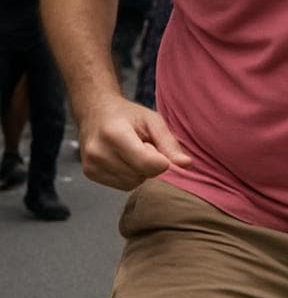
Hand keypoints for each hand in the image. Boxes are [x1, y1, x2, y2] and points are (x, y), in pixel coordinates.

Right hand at [78, 94, 192, 190]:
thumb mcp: (152, 120)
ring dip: (140, 171)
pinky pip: (122, 185)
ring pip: (132, 182)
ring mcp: (91, 165)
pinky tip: (125, 159)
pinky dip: (130, 175)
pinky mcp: (90, 174)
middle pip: (141, 174)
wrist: (95, 112)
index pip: (147, 163)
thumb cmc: (127, 115)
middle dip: (150, 163)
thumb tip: (186, 164)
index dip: (161, 160)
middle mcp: (99, 152)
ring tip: (133, 151)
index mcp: (114, 134)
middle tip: (143, 144)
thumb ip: (169, 143)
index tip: (159, 147)